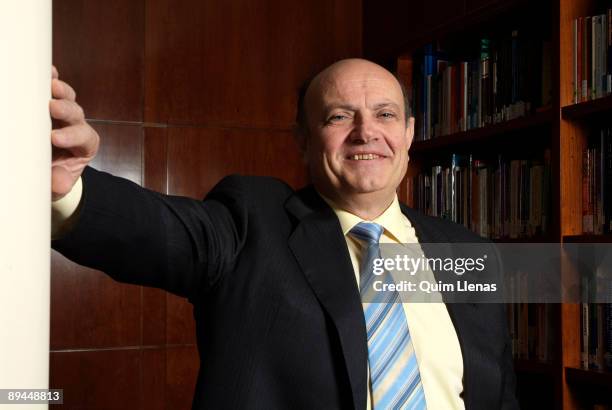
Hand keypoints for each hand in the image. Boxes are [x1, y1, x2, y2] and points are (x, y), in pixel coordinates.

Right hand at [50, 65, 98, 200]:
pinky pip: (53, 90)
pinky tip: (48, 71)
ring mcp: (62, 113)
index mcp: (85, 144)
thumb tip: (59, 182)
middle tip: (53, 108)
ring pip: (66, 98)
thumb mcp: (58, 184)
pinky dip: (50, 80)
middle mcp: (76, 125)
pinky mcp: (48, 104)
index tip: (55, 139)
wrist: (47, 170)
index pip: (84, 137)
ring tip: (50, 84)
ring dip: (59, 90)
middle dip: (66, 110)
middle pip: (76, 113)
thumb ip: (60, 182)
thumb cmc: (54, 175)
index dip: (72, 136)